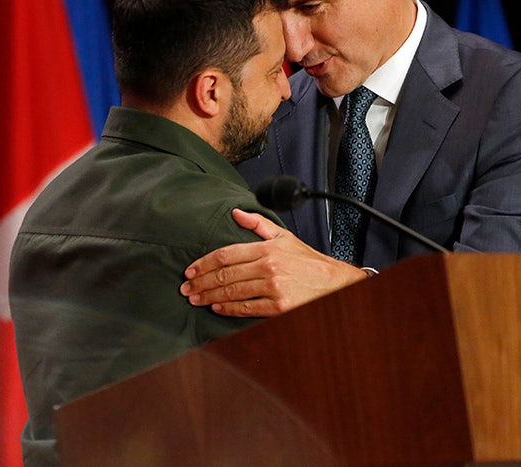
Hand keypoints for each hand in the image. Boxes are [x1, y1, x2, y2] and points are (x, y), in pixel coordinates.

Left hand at [179, 208, 367, 316]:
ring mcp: (273, 288)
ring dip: (209, 296)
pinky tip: (216, 307)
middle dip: (202, 281)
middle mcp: (268, 267)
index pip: (226, 254)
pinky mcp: (278, 307)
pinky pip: (246, 308)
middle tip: (186, 287)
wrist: (333, 283)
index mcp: (267, 249)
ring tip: (195, 298)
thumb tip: (236, 212)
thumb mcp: (284, 236)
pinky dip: (228, 308)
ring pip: (232, 292)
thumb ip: (258, 224)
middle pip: (225, 274)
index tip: (191, 269)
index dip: (204, 262)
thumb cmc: (308, 261)